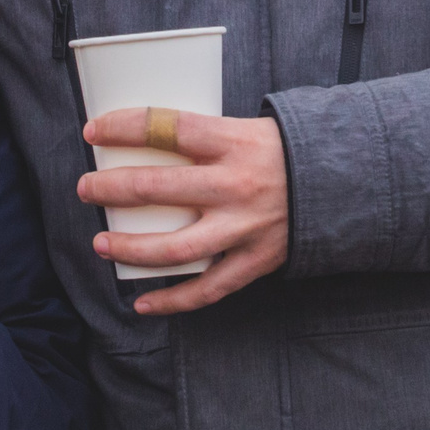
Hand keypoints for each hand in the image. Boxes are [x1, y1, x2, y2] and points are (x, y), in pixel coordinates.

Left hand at [78, 109, 288, 315]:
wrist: (343, 181)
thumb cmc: (282, 151)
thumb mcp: (245, 128)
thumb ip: (202, 138)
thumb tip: (142, 141)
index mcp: (232, 140)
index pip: (166, 126)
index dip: (123, 128)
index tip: (93, 132)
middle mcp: (235, 184)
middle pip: (158, 188)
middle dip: (111, 190)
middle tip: (86, 190)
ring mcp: (245, 227)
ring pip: (175, 247)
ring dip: (131, 249)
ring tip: (102, 245)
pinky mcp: (256, 260)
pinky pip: (208, 289)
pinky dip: (173, 300)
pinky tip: (143, 303)